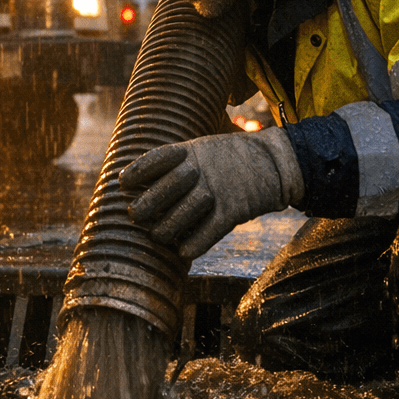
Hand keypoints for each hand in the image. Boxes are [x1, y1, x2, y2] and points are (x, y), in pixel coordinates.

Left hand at [120, 126, 303, 260]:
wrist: (276, 162)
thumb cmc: (232, 158)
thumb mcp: (204, 148)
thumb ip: (178, 161)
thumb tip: (145, 181)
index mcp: (192, 151)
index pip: (156, 159)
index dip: (136, 172)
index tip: (122, 183)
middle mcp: (201, 169)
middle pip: (164, 189)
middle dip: (145, 206)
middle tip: (135, 216)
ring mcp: (217, 190)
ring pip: (182, 215)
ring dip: (164, 230)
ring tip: (157, 235)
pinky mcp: (233, 211)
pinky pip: (207, 233)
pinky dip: (192, 245)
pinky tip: (182, 251)